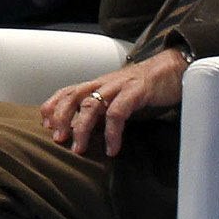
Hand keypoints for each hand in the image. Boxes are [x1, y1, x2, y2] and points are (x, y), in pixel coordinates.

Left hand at [42, 51, 186, 155]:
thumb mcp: (119, 96)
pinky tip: (112, 149)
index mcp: (98, 84)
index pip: (68, 91)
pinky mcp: (136, 92)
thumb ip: (104, 109)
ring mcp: (118, 86)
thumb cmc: (144, 86)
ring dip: (82, 128)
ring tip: (79, 149)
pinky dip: (113, 132)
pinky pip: (118, 113)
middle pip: (73, 96)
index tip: (45, 124)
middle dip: (61, 117)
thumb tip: (87, 130)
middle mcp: (103, 83)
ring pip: (91, 105)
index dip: (54, 105)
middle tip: (57, 139)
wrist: (173, 69)